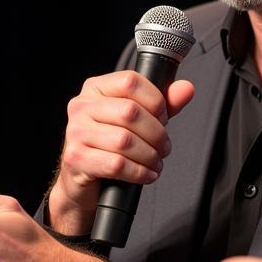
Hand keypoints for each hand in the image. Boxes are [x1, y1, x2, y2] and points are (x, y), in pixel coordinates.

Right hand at [49, 70, 193, 235]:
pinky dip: (138, 172)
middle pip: (130, 112)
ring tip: (156, 161)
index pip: (130, 81)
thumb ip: (162, 104)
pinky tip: (146, 174)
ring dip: (149, 155)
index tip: (163, 117)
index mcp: (95, 88)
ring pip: (124, 141)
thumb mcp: (137, 120)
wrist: (81, 179)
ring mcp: (75, 132)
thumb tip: (185, 89)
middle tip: (164, 146)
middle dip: (156, 133)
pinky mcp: (76, 159)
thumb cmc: (109, 145)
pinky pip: (116, 164)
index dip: (155, 100)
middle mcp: (81, 106)